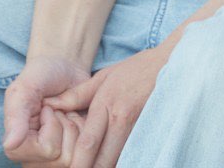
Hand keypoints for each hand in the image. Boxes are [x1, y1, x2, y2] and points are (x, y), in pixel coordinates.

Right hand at [2, 54, 91, 164]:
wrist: (64, 69)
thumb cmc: (41, 77)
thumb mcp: (24, 89)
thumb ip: (16, 117)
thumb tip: (9, 145)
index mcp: (17, 149)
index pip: (48, 149)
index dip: (52, 123)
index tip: (45, 108)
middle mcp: (35, 162)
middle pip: (66, 157)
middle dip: (67, 124)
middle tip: (58, 110)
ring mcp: (55, 163)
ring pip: (81, 156)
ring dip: (77, 127)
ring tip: (66, 114)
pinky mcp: (76, 159)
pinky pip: (92, 152)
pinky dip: (89, 130)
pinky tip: (77, 121)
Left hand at [47, 44, 165, 167]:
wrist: (171, 64)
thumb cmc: (135, 70)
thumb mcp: (104, 76)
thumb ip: (78, 94)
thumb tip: (52, 104)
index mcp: (106, 104)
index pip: (88, 142)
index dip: (78, 162)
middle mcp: (121, 119)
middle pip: (104, 159)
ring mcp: (138, 128)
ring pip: (119, 160)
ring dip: (106, 166)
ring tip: (95, 166)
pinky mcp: (150, 133)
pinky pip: (133, 154)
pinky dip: (123, 161)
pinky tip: (113, 162)